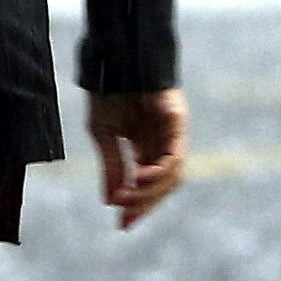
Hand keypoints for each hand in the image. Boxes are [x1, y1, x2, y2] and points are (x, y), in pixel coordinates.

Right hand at [88, 88, 186, 226]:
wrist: (114, 56)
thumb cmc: (107, 89)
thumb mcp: (103, 133)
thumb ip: (113, 166)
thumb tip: (112, 201)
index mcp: (144, 146)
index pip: (145, 184)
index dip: (136, 205)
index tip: (121, 224)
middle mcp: (162, 143)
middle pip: (161, 186)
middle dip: (145, 205)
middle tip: (126, 221)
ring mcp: (171, 134)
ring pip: (171, 177)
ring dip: (151, 193)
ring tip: (127, 200)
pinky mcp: (177, 123)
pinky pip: (173, 157)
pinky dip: (159, 172)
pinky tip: (140, 178)